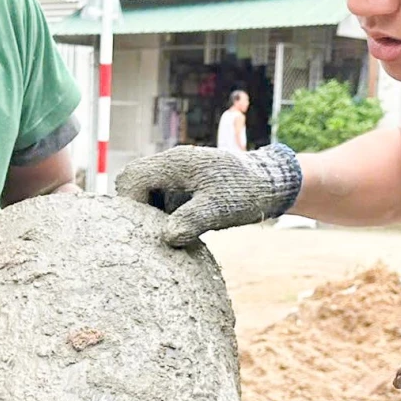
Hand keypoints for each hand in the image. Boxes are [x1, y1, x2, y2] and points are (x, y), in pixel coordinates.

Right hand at [115, 144, 301, 247]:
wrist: (270, 184)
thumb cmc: (246, 193)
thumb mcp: (220, 209)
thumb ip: (192, 220)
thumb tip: (167, 237)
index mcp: (175, 163)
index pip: (131, 178)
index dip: (130, 204)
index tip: (144, 228)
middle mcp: (171, 164)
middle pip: (133, 182)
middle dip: (136, 209)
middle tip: (151, 233)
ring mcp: (177, 174)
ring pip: (146, 191)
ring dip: (149, 213)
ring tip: (166, 234)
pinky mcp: (184, 186)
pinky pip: (161, 198)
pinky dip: (162, 214)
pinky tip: (177, 231)